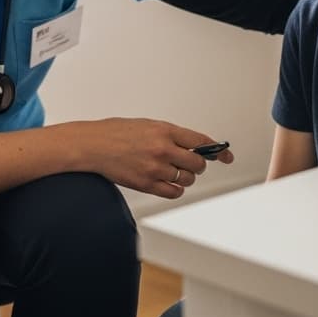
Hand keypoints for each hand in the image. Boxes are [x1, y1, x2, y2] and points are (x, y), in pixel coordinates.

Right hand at [70, 118, 233, 198]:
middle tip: (189, 163)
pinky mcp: (146, 184)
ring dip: (184, 178)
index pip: (200, 142)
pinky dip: (175, 189)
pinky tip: (167, 182)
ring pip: (186, 180)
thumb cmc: (117, 132)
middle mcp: (162, 149)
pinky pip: (173, 192)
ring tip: (172, 171)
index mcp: (164, 130)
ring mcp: (154, 168)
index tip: (225, 156)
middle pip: (197, 164)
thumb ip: (172, 135)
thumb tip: (194, 146)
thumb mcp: (148, 125)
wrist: (92, 145)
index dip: (216, 151)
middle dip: (197, 165)